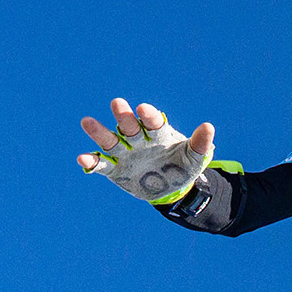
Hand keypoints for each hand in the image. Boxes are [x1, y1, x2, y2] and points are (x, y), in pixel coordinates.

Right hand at [77, 98, 215, 203]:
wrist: (172, 187)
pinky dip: (92, 162)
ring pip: (110, 142)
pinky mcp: (116, 170)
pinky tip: (82, 158)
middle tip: (118, 103)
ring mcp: (126, 154)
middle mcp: (139, 140)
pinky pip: (102, 165)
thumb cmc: (183, 166)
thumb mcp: (195, 158)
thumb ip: (200, 144)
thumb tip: (208, 127)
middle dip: (125, 117)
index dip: (149, 116)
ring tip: (87, 121)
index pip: (153, 122)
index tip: (143, 108)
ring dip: (99, 132)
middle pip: (130, 127)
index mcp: (159, 134)